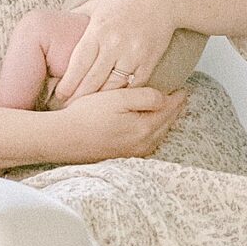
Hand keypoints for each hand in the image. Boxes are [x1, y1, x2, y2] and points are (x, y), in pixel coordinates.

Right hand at [45, 85, 186, 163]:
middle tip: (181, 98)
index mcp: (145, 128)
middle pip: (167, 124)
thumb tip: (165, 98)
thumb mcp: (118, 98)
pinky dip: (154, 132)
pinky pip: (147, 143)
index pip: (169, 110)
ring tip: (168, 110)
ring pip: (158, 135)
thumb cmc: (87, 115)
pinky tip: (149, 126)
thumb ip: (145, 97)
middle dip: (175, 110)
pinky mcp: (122, 156)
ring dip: (165, 122)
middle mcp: (143, 144)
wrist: (63, 138)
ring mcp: (133, 153)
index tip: (184, 88)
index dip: (178, 98)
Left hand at [53, 0, 185, 99]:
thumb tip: (56, 28)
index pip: (78, 63)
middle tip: (67, 108)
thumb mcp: (97, 3)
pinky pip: (134, 86)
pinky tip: (113, 102)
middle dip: (78, 97)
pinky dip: (122, 95)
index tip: (59, 95)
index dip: (68, 83)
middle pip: (93, 79)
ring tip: (88, 109)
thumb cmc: (125, 0)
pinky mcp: (149, 61)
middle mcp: (115, 43)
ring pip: (112, 86)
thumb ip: (78, 17)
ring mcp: (133, 54)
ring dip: (99, 100)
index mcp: (98, 30)